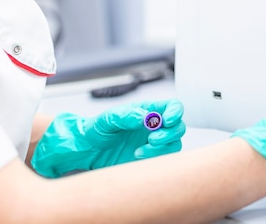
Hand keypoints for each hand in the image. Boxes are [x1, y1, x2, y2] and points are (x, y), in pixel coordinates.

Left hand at [32, 99, 185, 177]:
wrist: (87, 151)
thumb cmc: (97, 130)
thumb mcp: (108, 118)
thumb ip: (126, 115)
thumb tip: (145, 116)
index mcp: (148, 110)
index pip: (172, 107)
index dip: (175, 112)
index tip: (167, 120)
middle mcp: (155, 126)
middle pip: (178, 126)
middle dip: (169, 133)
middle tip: (152, 138)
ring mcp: (154, 142)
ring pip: (174, 144)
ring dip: (161, 148)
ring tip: (140, 150)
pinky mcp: (150, 158)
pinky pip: (163, 158)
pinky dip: (154, 158)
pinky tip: (137, 156)